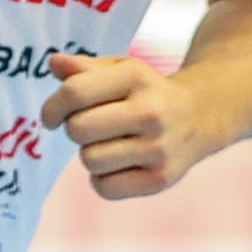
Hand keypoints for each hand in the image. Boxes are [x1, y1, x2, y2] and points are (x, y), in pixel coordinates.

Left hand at [39, 53, 216, 200]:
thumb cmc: (147, 91)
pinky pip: (105, 188)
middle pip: (78, 129)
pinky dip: (102, 179)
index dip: (52, 107)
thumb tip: (53, 63)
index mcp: (136, 77)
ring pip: (90, 160)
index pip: (74, 93)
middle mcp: (150, 111)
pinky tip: (118, 164)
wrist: (199, 116)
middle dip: (74, 128)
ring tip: (109, 144)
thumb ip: (84, 68)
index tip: (52, 116)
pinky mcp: (161, 179)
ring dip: (90, 154)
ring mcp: (158, 147)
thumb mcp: (121, 70)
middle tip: (89, 127)